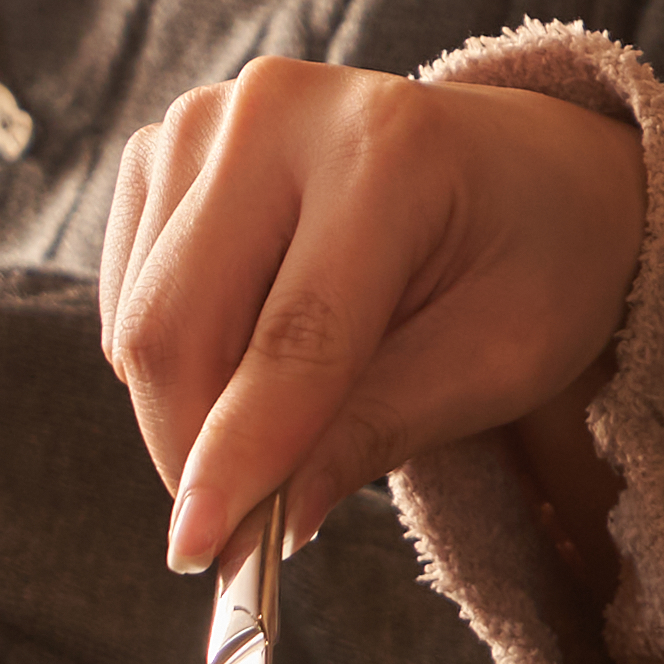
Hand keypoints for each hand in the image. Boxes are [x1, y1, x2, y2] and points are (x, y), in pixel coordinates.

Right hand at [98, 58, 644, 571]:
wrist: (534, 170)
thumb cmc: (534, 264)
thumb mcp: (497, 362)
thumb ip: (378, 431)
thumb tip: (268, 520)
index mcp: (387, 150)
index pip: (289, 338)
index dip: (238, 455)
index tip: (202, 552)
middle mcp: (278, 111)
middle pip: (177, 325)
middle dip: (191, 451)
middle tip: (236, 536)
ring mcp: (208, 117)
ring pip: (140, 321)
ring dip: (188, 412)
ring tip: (286, 425)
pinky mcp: (167, 146)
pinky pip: (130, 299)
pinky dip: (177, 364)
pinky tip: (254, 360)